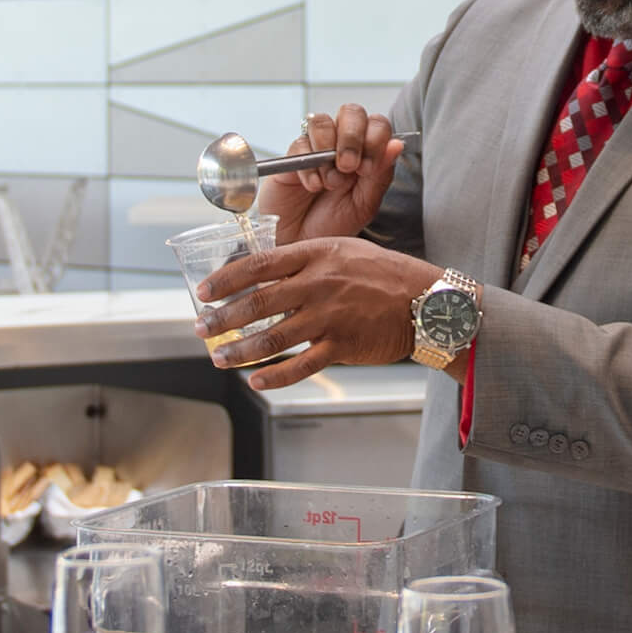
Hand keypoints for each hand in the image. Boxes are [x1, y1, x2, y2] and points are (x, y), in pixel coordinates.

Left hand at [194, 237, 441, 390]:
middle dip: (223, 318)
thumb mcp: (346, 251)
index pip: (260, 264)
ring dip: (240, 351)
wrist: (429, 301)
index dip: (226, 279)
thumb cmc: (388, 275)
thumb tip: (267, 274)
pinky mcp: (343, 345)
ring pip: (273, 337)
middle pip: (258, 302)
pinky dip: (275, 376)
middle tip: (202, 328)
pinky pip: (301, 365)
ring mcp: (330, 316)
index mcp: (318, 255)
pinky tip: (256, 381)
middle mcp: (320, 284)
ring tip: (219, 358)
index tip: (204, 292)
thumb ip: (308, 261)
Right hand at [254, 107, 405, 243]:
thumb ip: (380, 175)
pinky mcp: (291, 157)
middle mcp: (343, 144)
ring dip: (327, 150)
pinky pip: (298, 144)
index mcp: (367, 153)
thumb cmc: (334, 225)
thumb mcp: (364, 205)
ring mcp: (315, 148)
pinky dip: (308, 167)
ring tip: (329, 183)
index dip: (375, 139)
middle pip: (351, 112)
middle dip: (352, 137)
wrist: (302, 244)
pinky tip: (313, 187)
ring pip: (321, 121)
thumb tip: (397, 144)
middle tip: (348, 167)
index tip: (367, 168)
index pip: (377, 125)